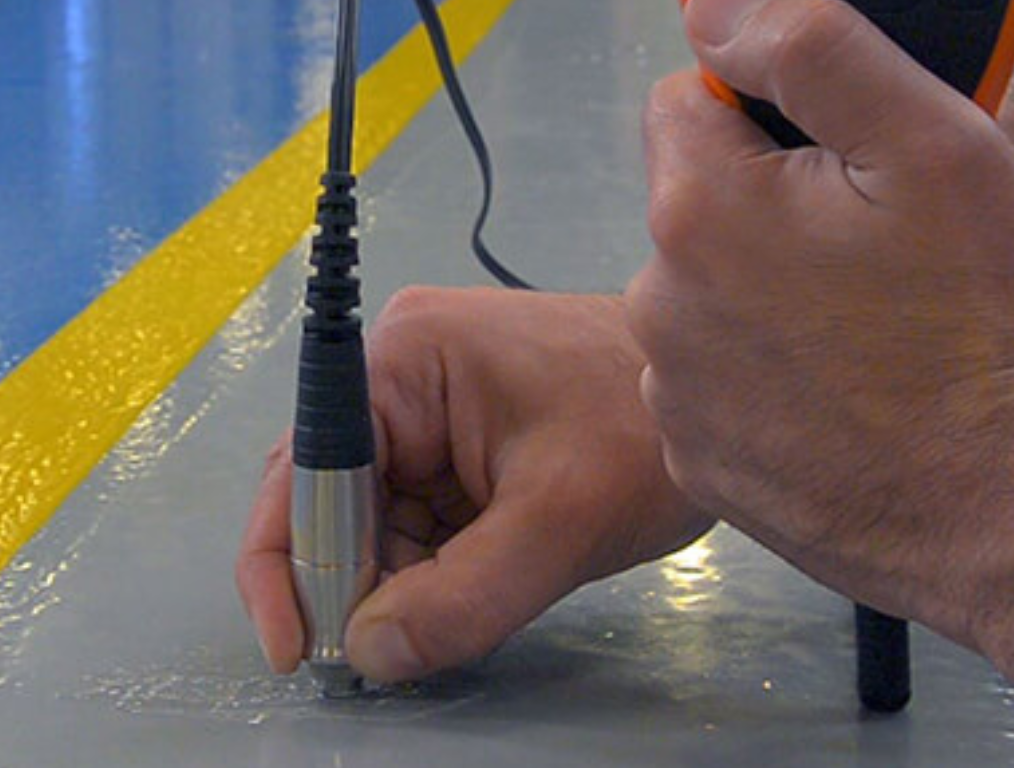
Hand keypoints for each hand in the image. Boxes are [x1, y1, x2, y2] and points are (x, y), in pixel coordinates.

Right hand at [236, 287, 713, 682]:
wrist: (728, 396)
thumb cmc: (649, 428)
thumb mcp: (557, 522)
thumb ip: (460, 598)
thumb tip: (369, 651)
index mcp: (404, 360)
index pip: (304, 468)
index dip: (286, 565)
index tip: (299, 650)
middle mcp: (401, 374)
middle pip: (330, 497)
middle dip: (351, 582)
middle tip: (387, 654)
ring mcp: (431, 407)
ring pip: (374, 516)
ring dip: (395, 581)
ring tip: (448, 620)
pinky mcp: (461, 439)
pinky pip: (417, 516)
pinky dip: (429, 568)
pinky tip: (468, 591)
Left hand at [625, 0, 1013, 648]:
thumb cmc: (984, 330)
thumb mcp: (928, 142)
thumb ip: (809, 48)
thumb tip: (714, 4)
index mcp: (697, 209)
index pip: (686, 98)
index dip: (765, 109)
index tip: (838, 156)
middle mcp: (657, 301)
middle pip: (695, 201)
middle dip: (768, 205)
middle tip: (873, 249)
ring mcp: (674, 390)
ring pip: (706, 293)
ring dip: (765, 292)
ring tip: (867, 329)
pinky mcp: (699, 460)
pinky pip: (716, 379)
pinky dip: (764, 375)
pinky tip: (843, 391)